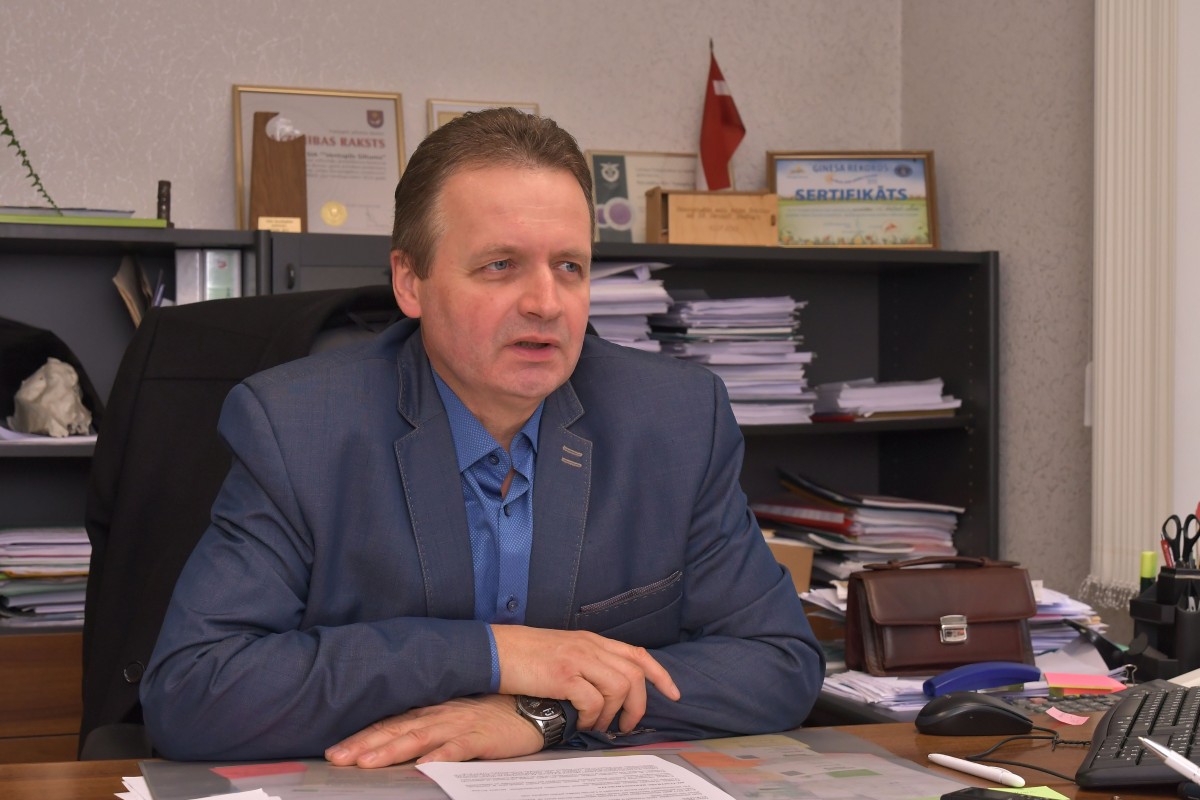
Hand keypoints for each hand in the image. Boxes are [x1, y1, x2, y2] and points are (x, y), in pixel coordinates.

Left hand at [324, 694, 541, 767]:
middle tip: (337, 758)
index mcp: (432, 710)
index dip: (362, 737)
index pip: (390, 723)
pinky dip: (441, 756)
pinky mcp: (482, 737)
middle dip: (365, 745)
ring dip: (392, 750)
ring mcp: (460, 725)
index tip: (335, 751)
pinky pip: (459, 748)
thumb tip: (398, 741)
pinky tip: (425, 767)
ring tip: (368, 763)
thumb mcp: (456, 716)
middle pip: (397, 730)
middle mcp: (440, 715)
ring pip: (420, 738)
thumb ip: (430, 726)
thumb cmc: (493, 713)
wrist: (534, 705)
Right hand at [490, 625, 679, 733]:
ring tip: (599, 726)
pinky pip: (594, 700)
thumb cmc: (523, 656)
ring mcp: (577, 659)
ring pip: (619, 687)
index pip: (637, 654)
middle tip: (626, 725)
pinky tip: (582, 722)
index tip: (673, 694)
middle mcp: (589, 646)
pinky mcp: (563, 675)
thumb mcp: (562, 651)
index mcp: (591, 640)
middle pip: (634, 674)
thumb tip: (605, 690)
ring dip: (613, 714)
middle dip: (638, 705)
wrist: (493, 650)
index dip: (661, 675)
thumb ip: (585, 662)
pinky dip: (594, 716)